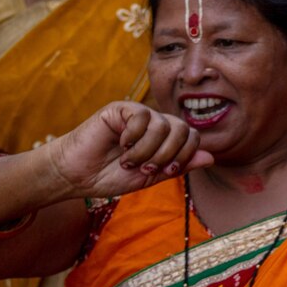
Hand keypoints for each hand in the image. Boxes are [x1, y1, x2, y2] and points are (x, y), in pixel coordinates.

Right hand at [42, 102, 211, 199]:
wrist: (75, 175)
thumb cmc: (109, 176)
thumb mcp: (149, 177)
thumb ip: (178, 166)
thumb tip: (211, 157)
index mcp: (164, 138)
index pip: (192, 137)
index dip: (185, 155)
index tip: (166, 171)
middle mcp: (154, 122)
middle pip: (182, 129)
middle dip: (167, 154)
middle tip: (145, 168)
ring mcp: (137, 114)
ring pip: (163, 126)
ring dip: (146, 151)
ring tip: (127, 161)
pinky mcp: (120, 109)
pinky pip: (141, 117)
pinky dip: (133, 137)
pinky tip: (121, 145)